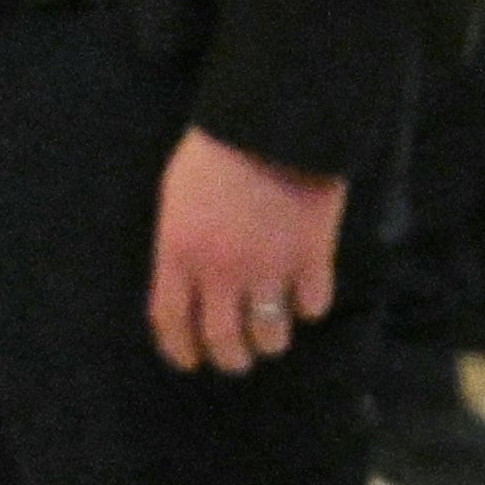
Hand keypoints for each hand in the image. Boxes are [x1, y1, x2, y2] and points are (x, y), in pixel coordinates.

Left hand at [150, 131, 347, 373]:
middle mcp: (220, 272)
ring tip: (273, 337)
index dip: (180, 349)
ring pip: (269, 334)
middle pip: (223, 340)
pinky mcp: (311, 258)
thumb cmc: (215, 153)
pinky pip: (312, 305)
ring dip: (270, 341)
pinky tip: (306, 298)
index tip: (190, 360)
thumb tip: (184, 284)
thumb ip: (178, 245)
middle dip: (231, 358)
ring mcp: (268, 268)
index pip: (171, 321)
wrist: (272, 123)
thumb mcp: (175, 198)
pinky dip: (309, 307)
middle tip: (239, 359)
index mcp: (178, 254)